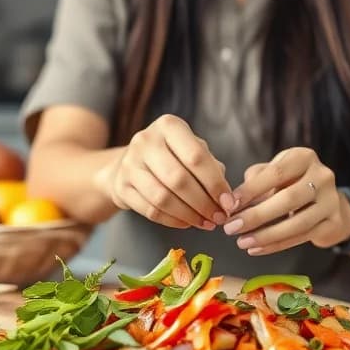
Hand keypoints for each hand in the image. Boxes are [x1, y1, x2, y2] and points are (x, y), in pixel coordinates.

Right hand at [96, 114, 232, 229]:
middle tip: (219, 217)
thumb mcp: (192, 150)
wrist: (130, 163)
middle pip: (179, 179)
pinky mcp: (121, 187)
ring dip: (189, 215)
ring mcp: (129, 164)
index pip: (196, 156)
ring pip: (163, 198)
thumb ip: (211, 168)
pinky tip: (187, 222)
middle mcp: (145, 141)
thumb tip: (227, 199)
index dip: (215, 183)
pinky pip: (151, 210)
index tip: (228, 202)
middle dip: (203, 203)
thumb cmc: (172, 156)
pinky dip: (173, 221)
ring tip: (205, 223)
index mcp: (168, 126)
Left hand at [222, 147, 349, 254]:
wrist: (328, 202)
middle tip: (231, 228)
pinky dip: (277, 245)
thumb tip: (235, 200)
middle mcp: (322, 176)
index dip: (252, 190)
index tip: (231, 204)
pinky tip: (257, 249)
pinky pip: (302, 237)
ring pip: (297, 223)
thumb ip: (256, 180)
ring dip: (266, 235)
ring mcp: (331, 201)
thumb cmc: (292, 183)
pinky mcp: (333, 223)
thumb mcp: (275, 172)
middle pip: (288, 199)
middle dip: (256, 216)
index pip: (276, 174)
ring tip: (242, 242)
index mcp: (304, 158)